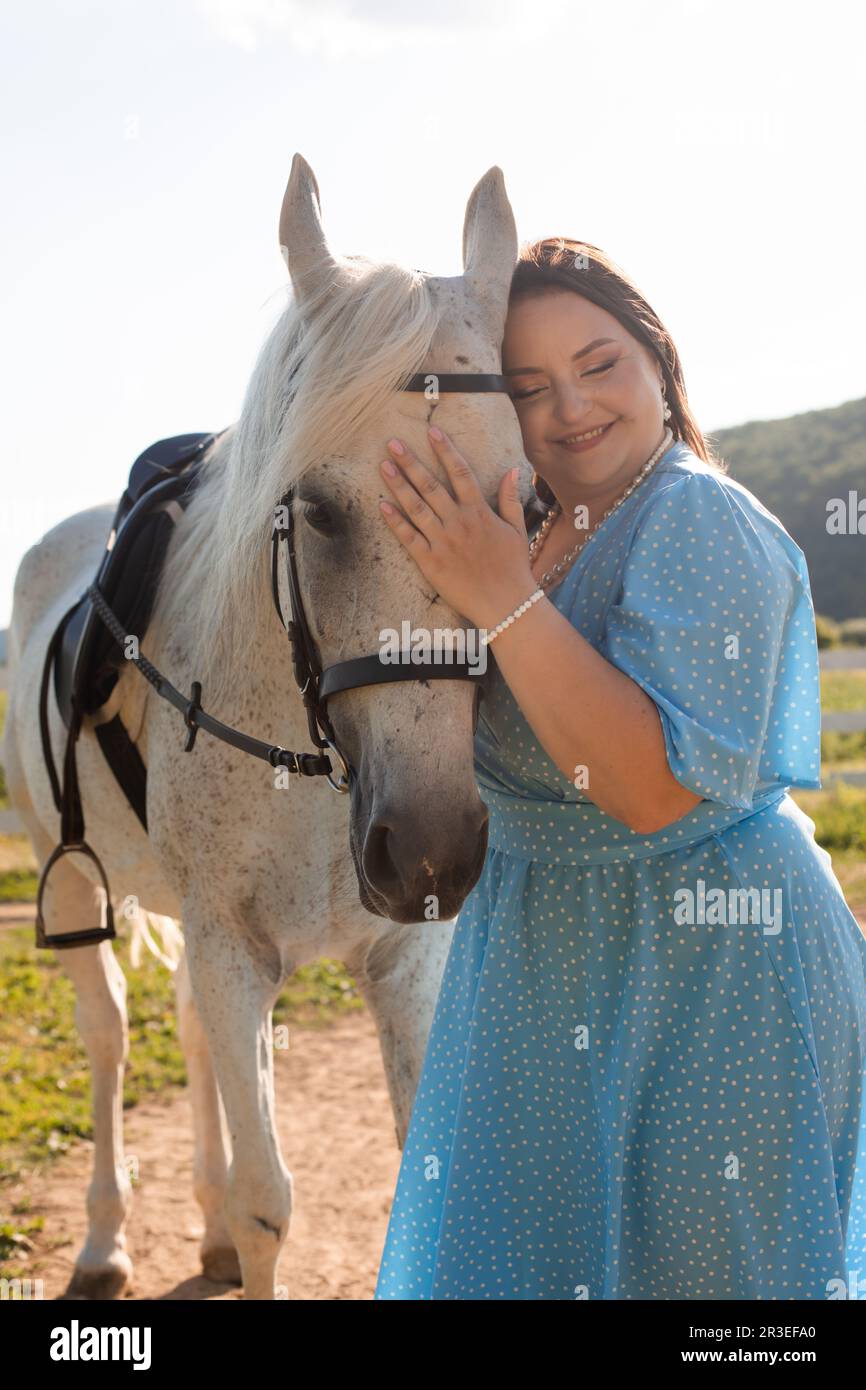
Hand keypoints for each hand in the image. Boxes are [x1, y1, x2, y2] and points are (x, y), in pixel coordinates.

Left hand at [378, 426, 537, 630]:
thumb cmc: (514, 568)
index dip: (445, 450)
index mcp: (479, 512)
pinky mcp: (430, 562)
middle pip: (430, 485)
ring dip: (398, 485)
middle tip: (392, 442)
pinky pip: (409, 538)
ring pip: (416, 507)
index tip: (432, 431)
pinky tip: (382, 505)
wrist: (507, 604)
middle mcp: (458, 523)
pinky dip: (395, 522)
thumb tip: (511, 471)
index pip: (460, 472)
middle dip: (411, 462)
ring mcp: (442, 542)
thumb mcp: (517, 530)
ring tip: (383, 465)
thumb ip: (510, 499)